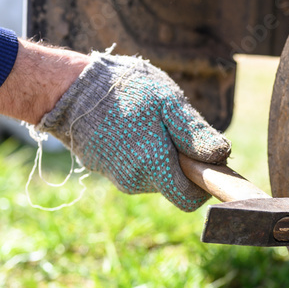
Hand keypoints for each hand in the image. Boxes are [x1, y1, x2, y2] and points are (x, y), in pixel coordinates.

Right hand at [38, 52, 230, 210]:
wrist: (67, 88)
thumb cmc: (123, 90)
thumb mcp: (168, 102)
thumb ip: (196, 134)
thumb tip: (222, 158)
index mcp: (155, 168)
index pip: (190, 199)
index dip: (204, 182)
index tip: (205, 159)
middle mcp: (135, 181)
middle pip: (173, 185)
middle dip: (181, 163)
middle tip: (173, 127)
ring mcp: (117, 177)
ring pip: (154, 175)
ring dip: (159, 154)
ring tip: (147, 120)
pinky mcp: (103, 168)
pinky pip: (134, 167)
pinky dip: (140, 151)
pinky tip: (130, 124)